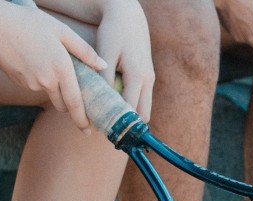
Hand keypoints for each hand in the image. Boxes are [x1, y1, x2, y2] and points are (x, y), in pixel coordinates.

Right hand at [0, 3, 106, 130]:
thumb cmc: (28, 23)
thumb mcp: (61, 30)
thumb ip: (84, 50)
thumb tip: (102, 66)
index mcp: (61, 68)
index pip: (75, 103)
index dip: (82, 119)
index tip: (88, 131)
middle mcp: (47, 81)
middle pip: (63, 104)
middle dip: (71, 105)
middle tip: (78, 101)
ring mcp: (31, 84)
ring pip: (50, 94)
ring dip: (56, 89)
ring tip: (50, 65)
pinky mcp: (20, 82)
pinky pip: (36, 86)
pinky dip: (41, 80)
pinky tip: (35, 61)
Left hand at [95, 0, 155, 119]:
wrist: (128, 16)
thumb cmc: (114, 32)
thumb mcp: (106, 52)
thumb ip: (105, 79)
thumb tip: (101, 104)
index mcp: (138, 75)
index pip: (130, 109)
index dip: (118, 122)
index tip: (103, 131)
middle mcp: (148, 80)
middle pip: (143, 115)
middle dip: (128, 124)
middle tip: (108, 130)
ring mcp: (150, 79)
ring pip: (145, 109)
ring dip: (130, 116)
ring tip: (111, 120)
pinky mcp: (148, 77)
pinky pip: (142, 99)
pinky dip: (131, 106)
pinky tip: (115, 106)